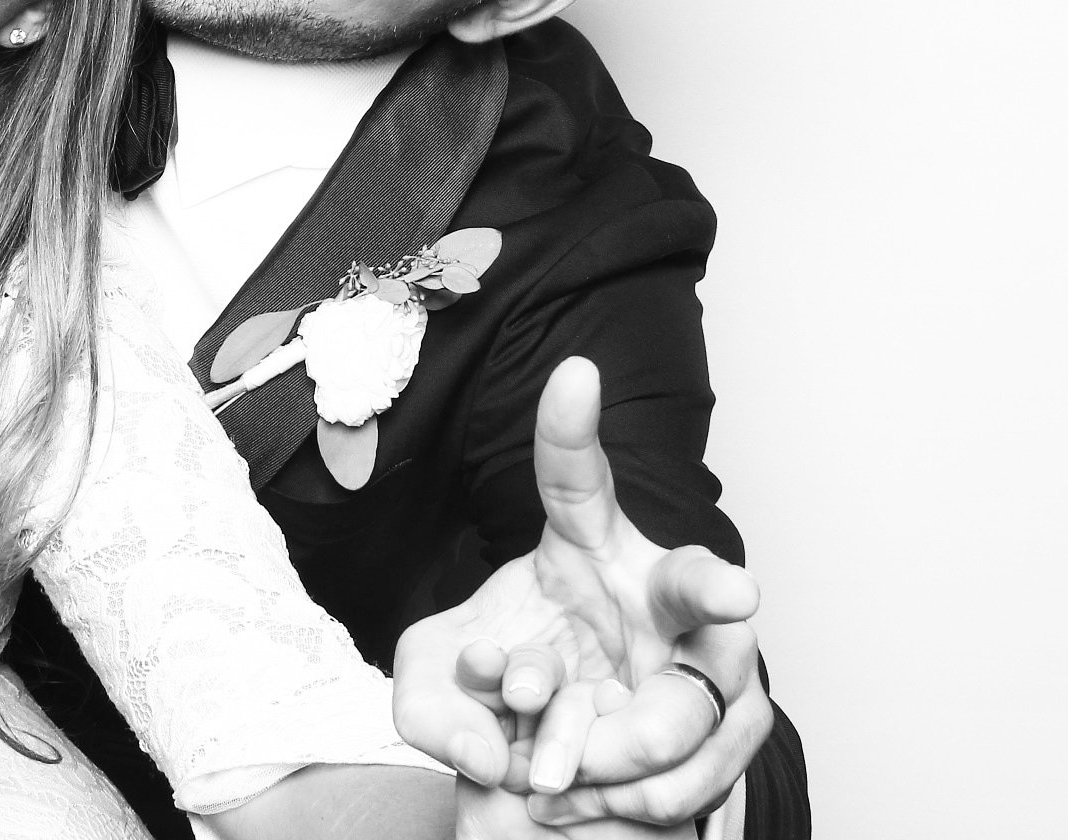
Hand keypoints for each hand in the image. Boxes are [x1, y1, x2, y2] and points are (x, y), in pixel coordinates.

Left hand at [393, 358, 771, 827]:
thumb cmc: (505, 700)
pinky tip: (588, 797)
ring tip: (555, 772)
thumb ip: (431, 705)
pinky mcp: (737, 724)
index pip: (573, 479)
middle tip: (735, 593)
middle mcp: (658, 589)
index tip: (575, 373)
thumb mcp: (435, 687)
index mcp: (586, 545)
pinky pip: (694, 774)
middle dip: (714, 588)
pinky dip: (631, 800)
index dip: (570, 427)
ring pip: (681, 711)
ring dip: (611, 754)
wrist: (562, 770)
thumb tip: (487, 751)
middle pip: (691, 584)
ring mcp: (711, 657)